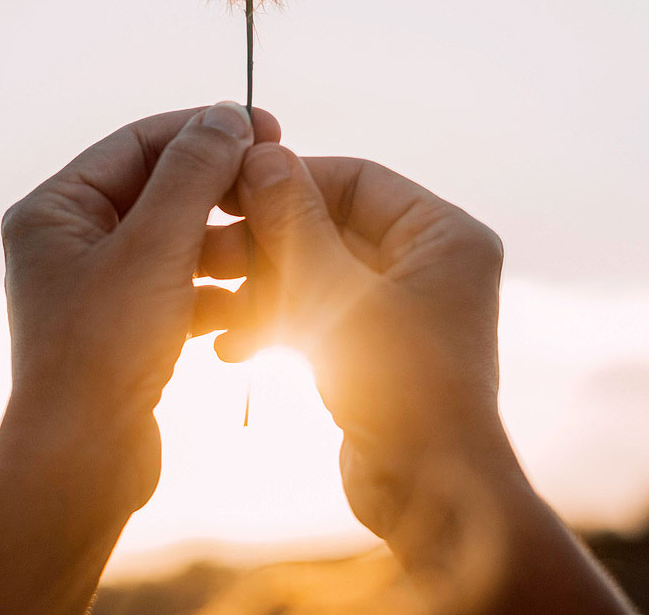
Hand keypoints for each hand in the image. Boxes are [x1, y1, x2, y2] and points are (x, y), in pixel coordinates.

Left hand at [0, 103, 279, 514]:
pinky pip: (182, 290)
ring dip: (230, 245)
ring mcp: (99, 288)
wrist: (83, 462)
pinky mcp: (126, 329)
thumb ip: (193, 175)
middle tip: (282, 185)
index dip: (207, 131)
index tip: (269, 129)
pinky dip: (219, 291)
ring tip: (277, 249)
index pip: (139, 142)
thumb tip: (226, 116)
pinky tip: (257, 301)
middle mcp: (69, 242)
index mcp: (55, 210)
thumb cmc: (103, 350)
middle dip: (225, 192)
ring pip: (179, 243)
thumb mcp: (154, 247)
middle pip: (162, 191)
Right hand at [204, 145, 631, 614]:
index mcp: (443, 235)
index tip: (228, 190)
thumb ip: (295, 223)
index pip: (357, 180)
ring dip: (259, 288)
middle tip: (205, 251)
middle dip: (264, 243)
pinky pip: (318, 314)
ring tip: (205, 305)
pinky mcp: (376, 348)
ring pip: (315, 273)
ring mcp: (402, 307)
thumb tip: (262, 155)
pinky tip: (229, 347)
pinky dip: (276, 323)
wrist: (429, 494)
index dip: (289, 181)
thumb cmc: (400, 388)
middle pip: (330, 226)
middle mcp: (429, 264)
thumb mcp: (335, 294)